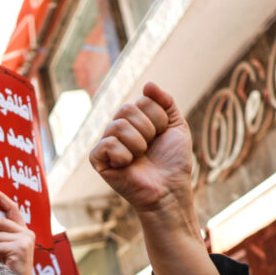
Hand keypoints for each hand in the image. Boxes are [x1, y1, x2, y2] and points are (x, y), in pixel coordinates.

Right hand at [90, 83, 194, 216]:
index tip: (162, 135)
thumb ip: (165, 102)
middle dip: (148, 129)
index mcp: (136, 120)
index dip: (158, 118)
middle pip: (127, 109)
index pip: (142, 101)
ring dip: (137, 143)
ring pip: (117, 125)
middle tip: (151, 148)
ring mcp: (108, 144)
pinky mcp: (99, 161)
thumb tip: (148, 84)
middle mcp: (119, 130)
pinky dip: (122, 154)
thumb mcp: (176, 126)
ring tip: (141, 157)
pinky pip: (106, 144)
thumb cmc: (174, 162)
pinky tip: (127, 165)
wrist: (169, 190)